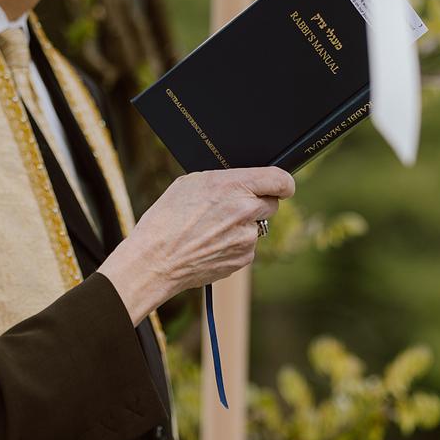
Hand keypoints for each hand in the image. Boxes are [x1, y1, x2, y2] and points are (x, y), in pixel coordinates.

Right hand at [98, 167, 295, 323]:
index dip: (283, 183)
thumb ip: (224, 181)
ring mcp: (247, 237)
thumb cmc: (166, 218)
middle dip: (257, 204)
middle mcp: (245, 210)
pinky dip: (234, 245)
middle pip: (272, 204)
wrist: (156, 260)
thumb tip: (242, 183)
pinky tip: (211, 244)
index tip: (281, 187)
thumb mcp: (191, 184)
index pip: (280, 180)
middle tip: (233, 208)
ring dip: (242, 226)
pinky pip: (247, 246)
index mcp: (233, 185)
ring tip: (211, 230)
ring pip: (257, 227)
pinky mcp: (244, 258)